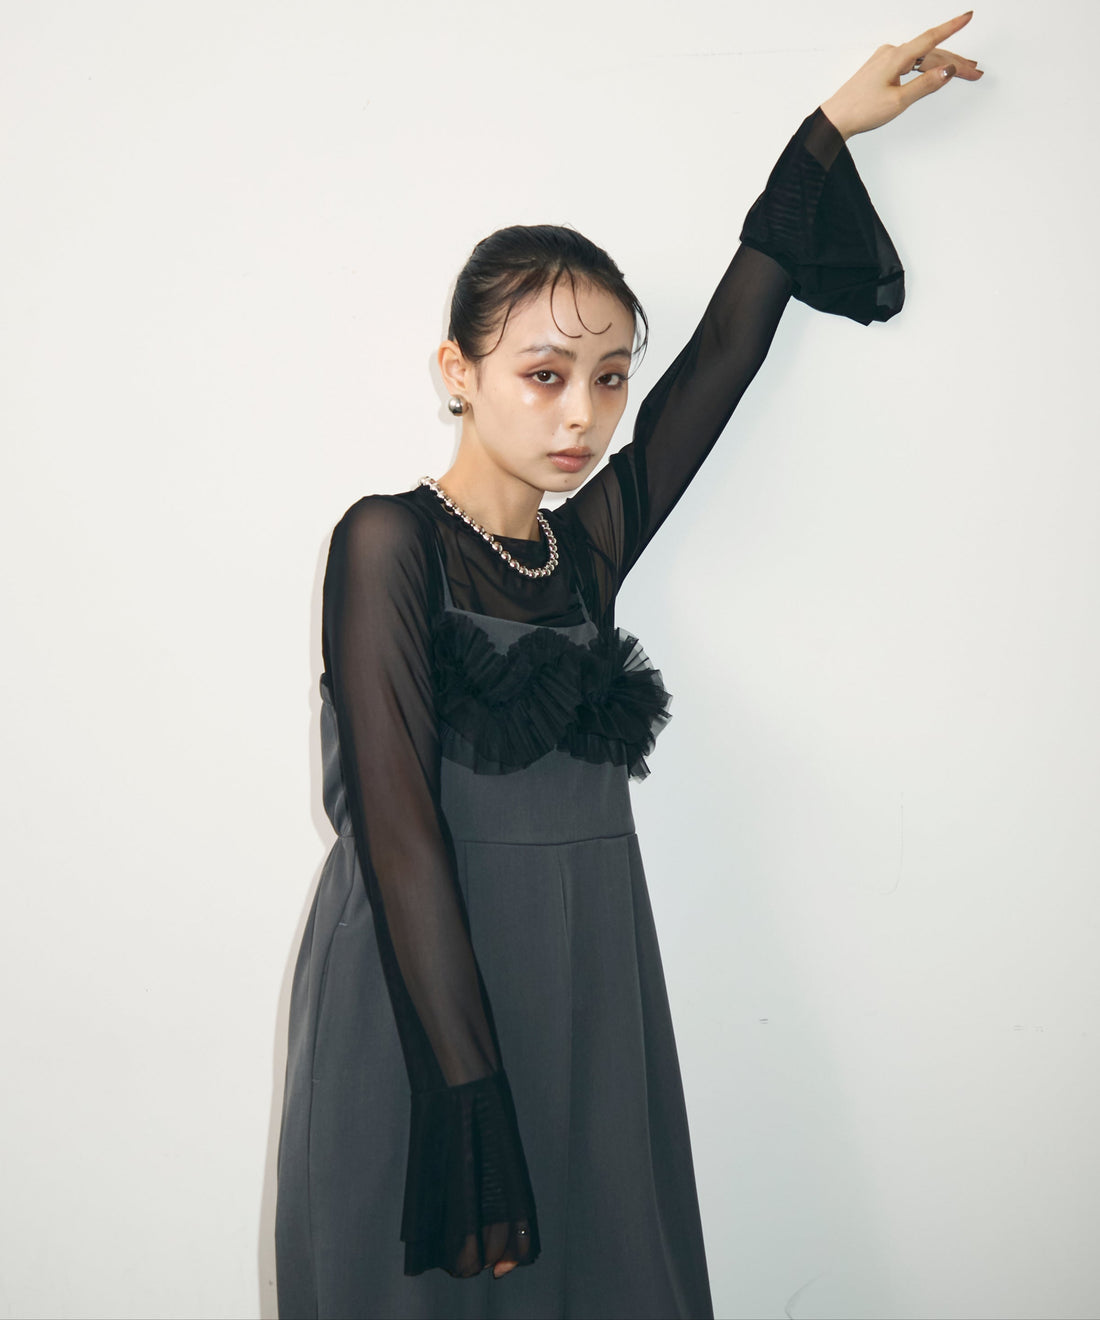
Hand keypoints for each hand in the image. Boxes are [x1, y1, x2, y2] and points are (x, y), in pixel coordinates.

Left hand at [819, 10, 983, 140]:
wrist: (836, 118)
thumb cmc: (861, 110)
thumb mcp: (898, 101)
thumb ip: (925, 85)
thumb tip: (947, 70)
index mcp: (896, 57)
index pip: (931, 38)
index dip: (951, 28)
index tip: (968, 16)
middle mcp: (891, 53)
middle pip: (930, 53)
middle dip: (954, 62)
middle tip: (974, 71)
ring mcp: (885, 60)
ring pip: (921, 59)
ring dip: (941, 66)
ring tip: (962, 72)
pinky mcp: (882, 69)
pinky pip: (910, 63)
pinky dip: (925, 68)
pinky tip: (935, 72)